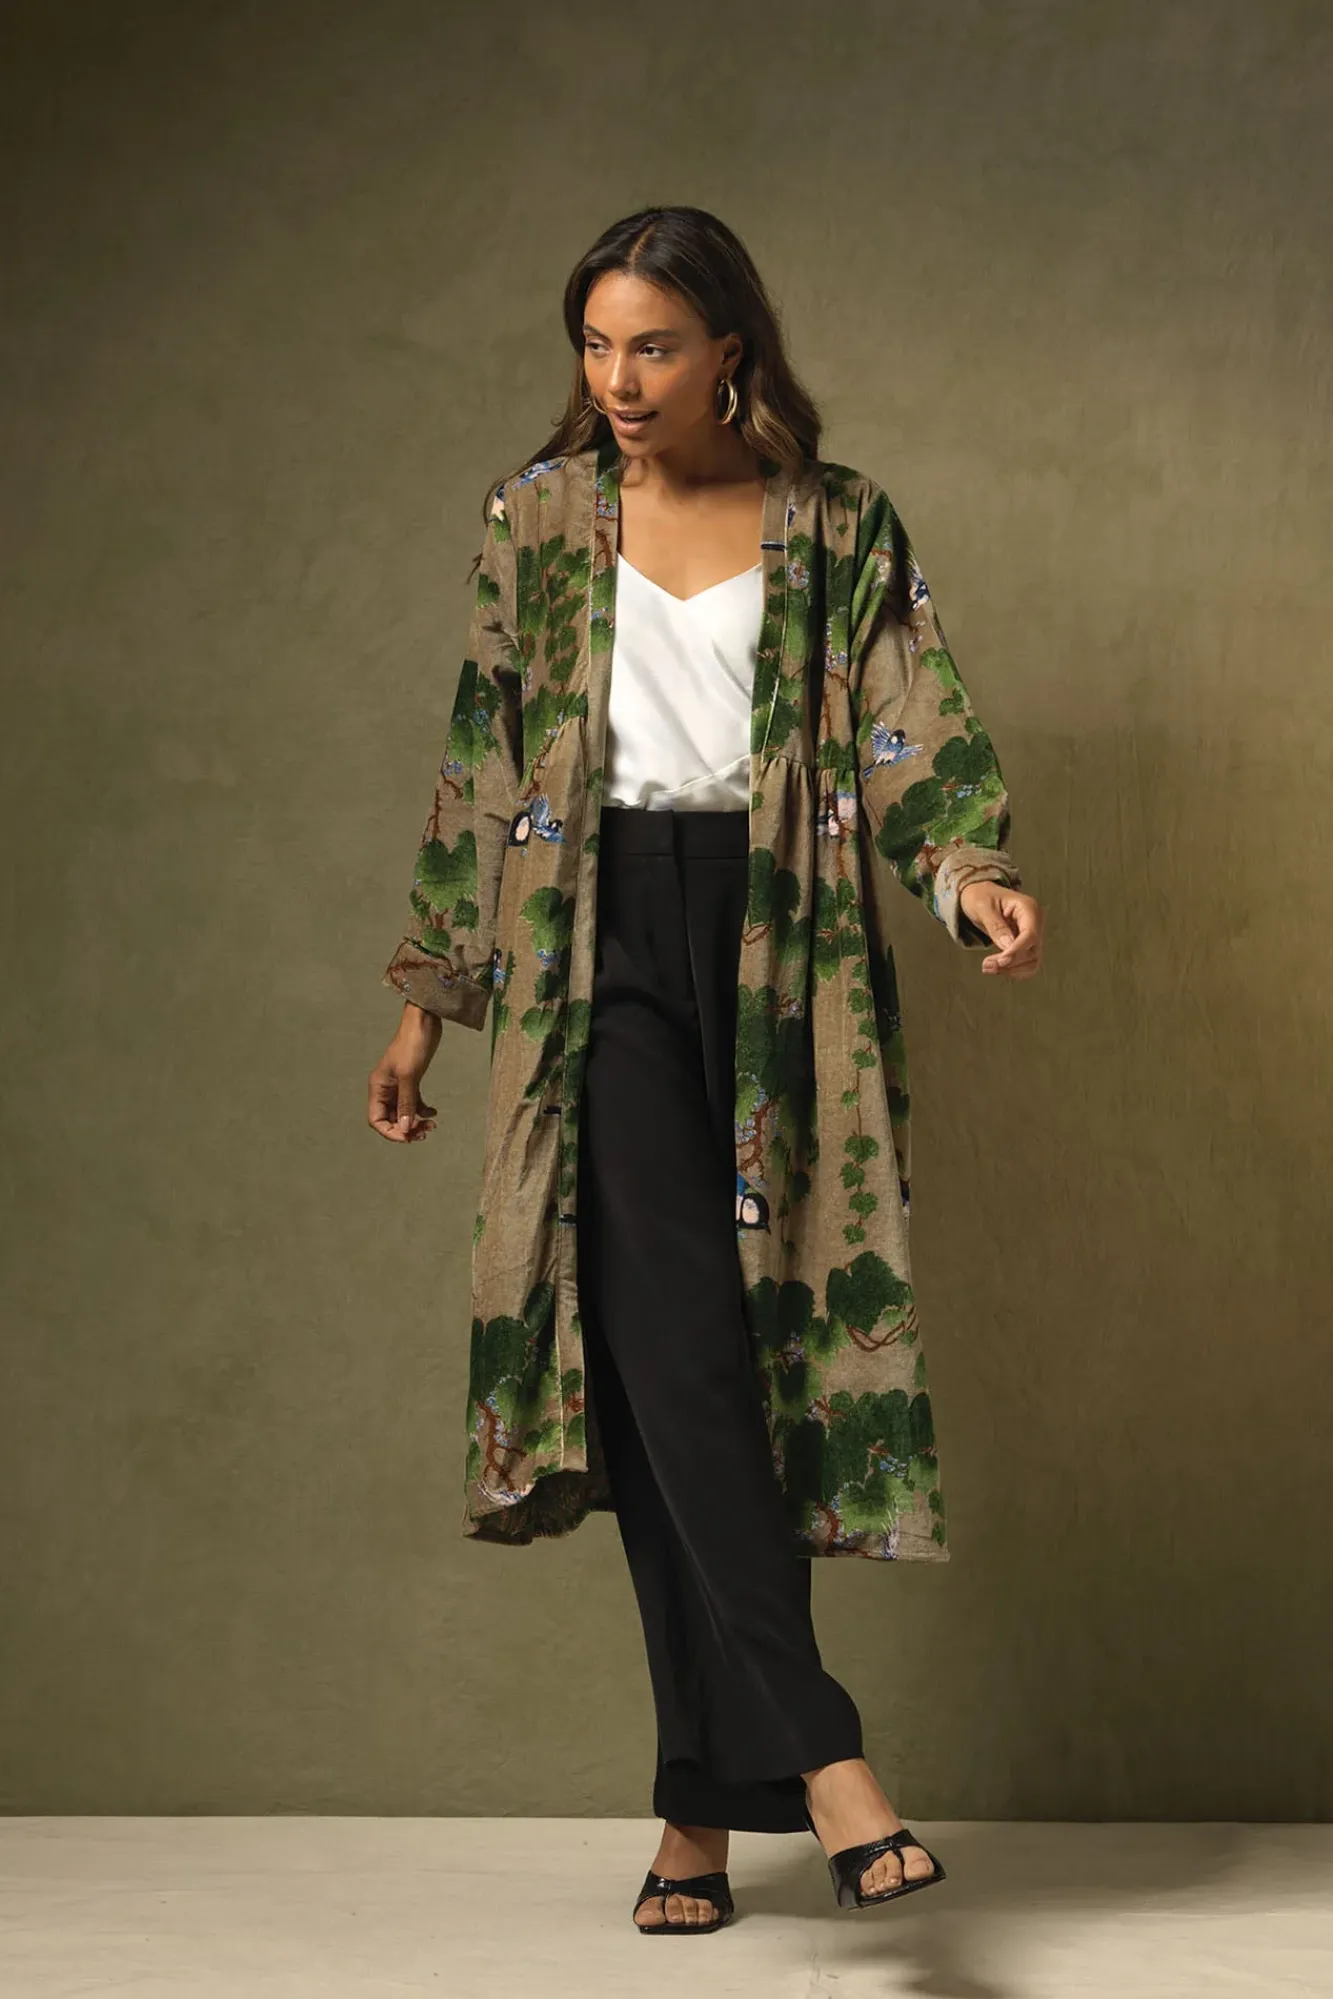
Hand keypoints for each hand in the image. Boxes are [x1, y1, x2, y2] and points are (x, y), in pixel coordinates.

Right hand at [367, 1006, 441, 1141]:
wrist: (424, 1022)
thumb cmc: (412, 1044)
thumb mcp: (409, 1076)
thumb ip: (406, 1103)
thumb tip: (406, 1129)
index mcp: (377, 1087)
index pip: (376, 1119)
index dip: (391, 1132)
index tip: (408, 1136)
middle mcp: (385, 1089)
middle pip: (390, 1119)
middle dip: (406, 1129)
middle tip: (424, 1133)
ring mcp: (398, 1086)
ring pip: (403, 1113)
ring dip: (416, 1122)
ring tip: (431, 1125)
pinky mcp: (412, 1081)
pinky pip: (414, 1103)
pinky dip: (423, 1110)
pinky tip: (434, 1112)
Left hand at [958, 881, 1043, 977]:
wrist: (979, 896)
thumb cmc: (980, 896)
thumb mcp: (983, 907)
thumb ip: (996, 926)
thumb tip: (1008, 946)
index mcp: (1029, 908)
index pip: (1030, 935)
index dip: (1017, 951)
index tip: (1001, 962)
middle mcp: (1035, 922)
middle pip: (1032, 951)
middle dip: (1010, 963)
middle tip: (986, 966)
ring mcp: (1033, 934)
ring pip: (1032, 961)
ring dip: (1011, 969)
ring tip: (988, 967)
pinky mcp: (1026, 945)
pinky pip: (1026, 963)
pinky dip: (1013, 970)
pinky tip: (997, 968)